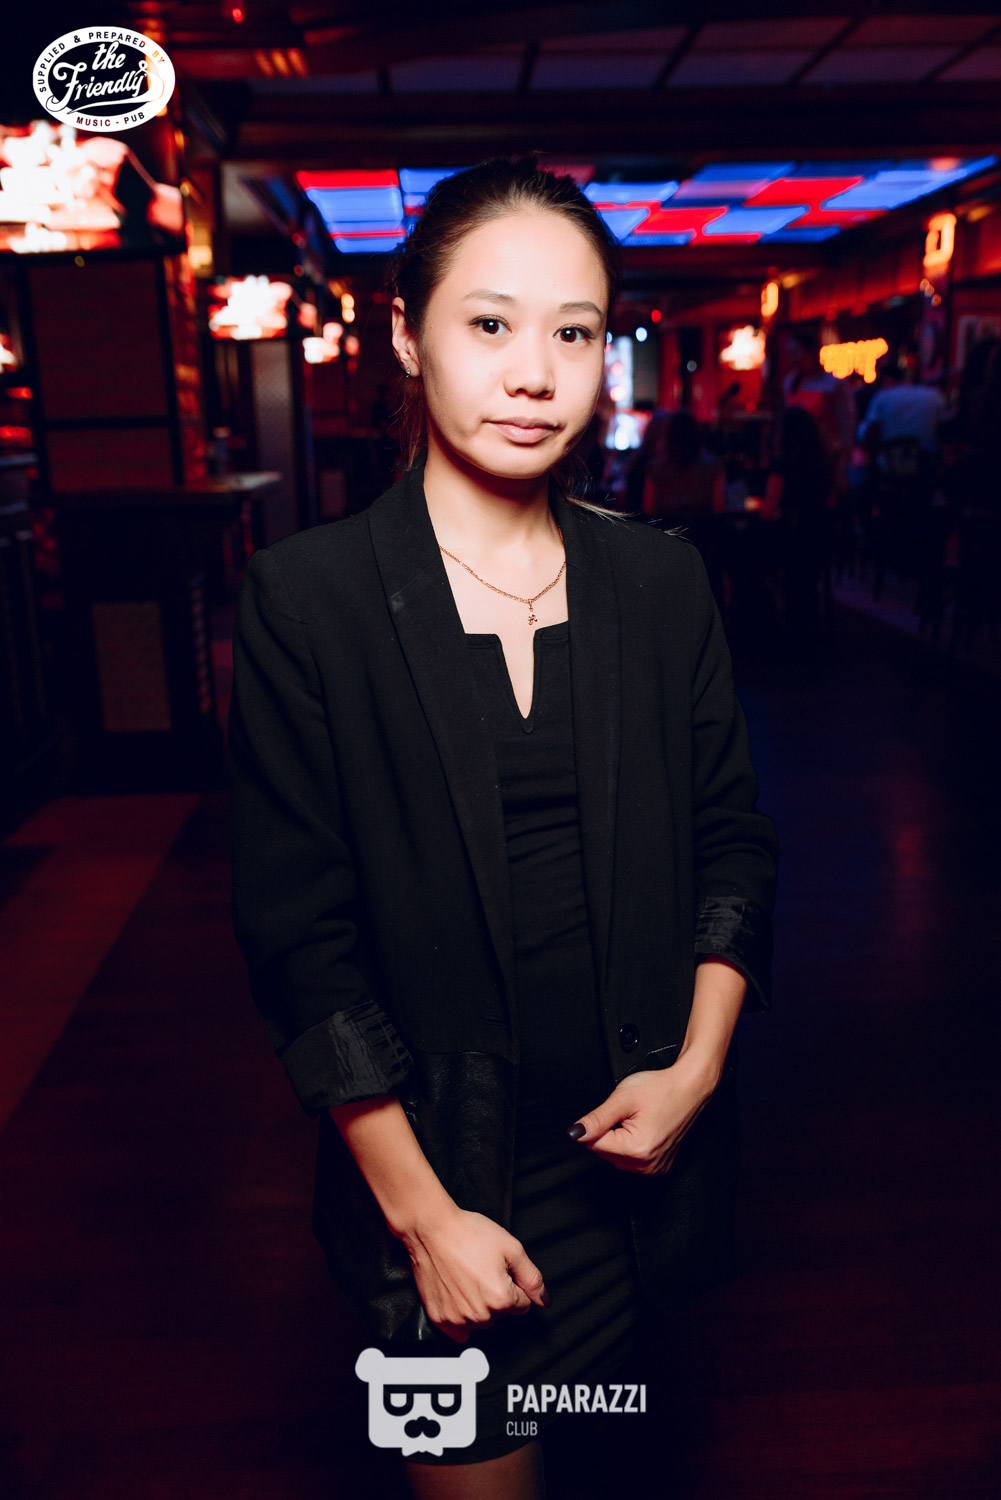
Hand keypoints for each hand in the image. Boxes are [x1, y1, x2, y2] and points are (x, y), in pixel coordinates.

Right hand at [401, 1204, 549, 1344]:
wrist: (431, 1229)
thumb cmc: (469, 1234)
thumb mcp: (511, 1248)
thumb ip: (532, 1278)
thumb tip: (544, 1300)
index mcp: (501, 1299)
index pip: (522, 1304)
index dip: (514, 1284)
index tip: (500, 1269)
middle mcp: (480, 1315)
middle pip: (501, 1314)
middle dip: (498, 1295)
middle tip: (482, 1269)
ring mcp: (458, 1319)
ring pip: (482, 1321)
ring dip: (480, 1306)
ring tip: (468, 1278)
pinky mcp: (440, 1318)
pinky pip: (459, 1332)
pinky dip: (462, 1318)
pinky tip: (458, 1297)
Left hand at [566, 1056, 716, 1176]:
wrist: (689, 1088)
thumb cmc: (662, 1089)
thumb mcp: (622, 1098)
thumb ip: (595, 1119)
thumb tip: (575, 1133)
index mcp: (636, 1149)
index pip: (594, 1144)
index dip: (599, 1124)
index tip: (616, 1112)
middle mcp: (647, 1164)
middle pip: (605, 1153)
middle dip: (610, 1132)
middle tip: (628, 1114)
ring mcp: (655, 1167)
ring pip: (617, 1158)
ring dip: (620, 1140)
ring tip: (638, 1120)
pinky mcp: (659, 1165)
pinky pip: (632, 1160)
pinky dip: (632, 1146)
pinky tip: (644, 1129)